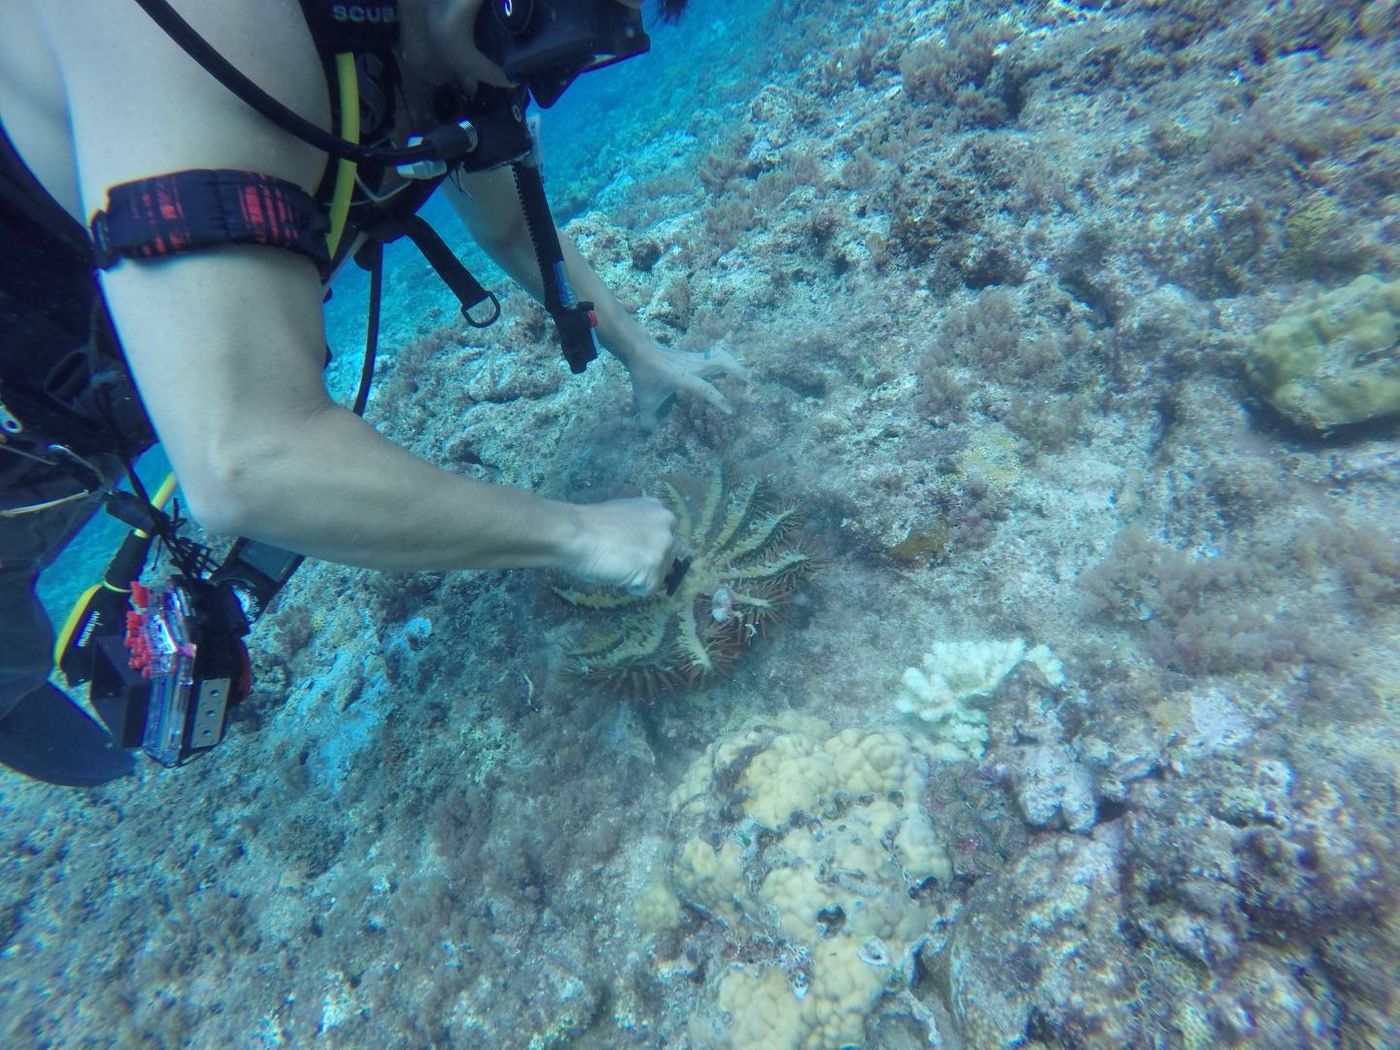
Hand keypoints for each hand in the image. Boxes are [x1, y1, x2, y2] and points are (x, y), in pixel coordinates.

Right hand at [564, 497, 677, 594]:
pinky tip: (616, 574)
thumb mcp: (623, 515)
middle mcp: (667, 526)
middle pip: (669, 556)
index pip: (666, 536)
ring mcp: (663, 549)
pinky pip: (648, 589)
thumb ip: (640, 527)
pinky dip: (632, 588)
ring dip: (640, 575)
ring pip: (660, 574)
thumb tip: (642, 545)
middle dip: (649, 562)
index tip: (631, 550)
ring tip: (617, 565)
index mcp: (658, 509)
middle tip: (624, 561)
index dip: (648, 547)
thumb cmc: (590, 524)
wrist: (576, 534)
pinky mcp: (654, 572)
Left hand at [624, 343, 748, 431]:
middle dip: (736, 371)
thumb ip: (647, 419)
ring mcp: (695, 358)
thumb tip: (650, 433)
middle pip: (720, 362)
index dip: (718, 400)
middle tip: (749, 383)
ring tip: (745, 374)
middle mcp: (692, 365)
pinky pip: (715, 355)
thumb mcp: (644, 400)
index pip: (704, 389)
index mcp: (681, 377)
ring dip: (734, 363)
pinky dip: (726, 359)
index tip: (731, 411)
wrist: (640, 350)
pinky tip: (731, 366)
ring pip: (720, 355)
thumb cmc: (643, 375)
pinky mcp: (695, 355)